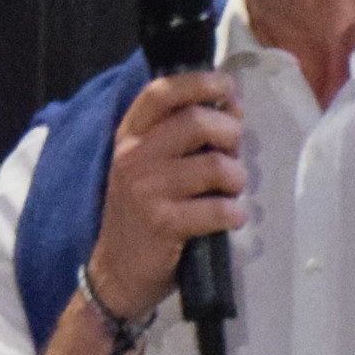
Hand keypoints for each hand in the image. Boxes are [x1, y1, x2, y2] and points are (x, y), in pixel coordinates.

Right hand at [85, 69, 242, 325]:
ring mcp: (146, 190)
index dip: (200, 82)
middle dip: (230, 133)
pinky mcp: (163, 223)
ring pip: (215, 166)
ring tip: (231, 190)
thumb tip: (230, 108)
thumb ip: (179, 135)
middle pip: (196, 121)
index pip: (162, 92)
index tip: (227, 89)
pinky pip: (218, 208)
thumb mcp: (146, 166)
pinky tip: (228, 218)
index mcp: (129, 136)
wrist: (117, 272)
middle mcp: (133, 157)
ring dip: (237, 178)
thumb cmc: (142, 213)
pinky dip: (234, 213)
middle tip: (233, 153)